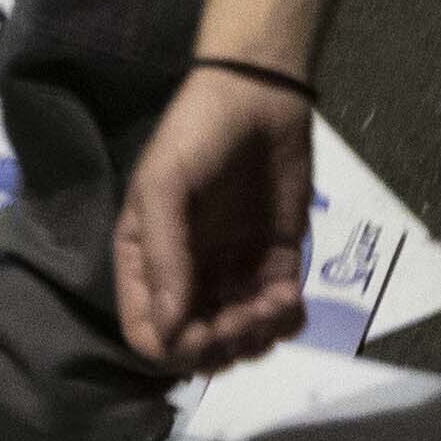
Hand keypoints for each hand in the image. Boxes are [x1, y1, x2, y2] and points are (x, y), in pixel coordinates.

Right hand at [111, 66, 316, 375]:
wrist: (259, 92)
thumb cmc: (198, 133)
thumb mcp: (164, 186)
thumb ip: (164, 257)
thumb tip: (171, 329)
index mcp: (148, 262)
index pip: (150, 333)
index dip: (176, 348)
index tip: (208, 331)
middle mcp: (188, 274)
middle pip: (199, 344)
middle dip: (226, 344)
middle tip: (252, 313)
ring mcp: (233, 267)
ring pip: (242, 334)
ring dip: (260, 335)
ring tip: (278, 301)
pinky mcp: (275, 256)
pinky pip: (279, 308)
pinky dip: (287, 316)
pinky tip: (292, 296)